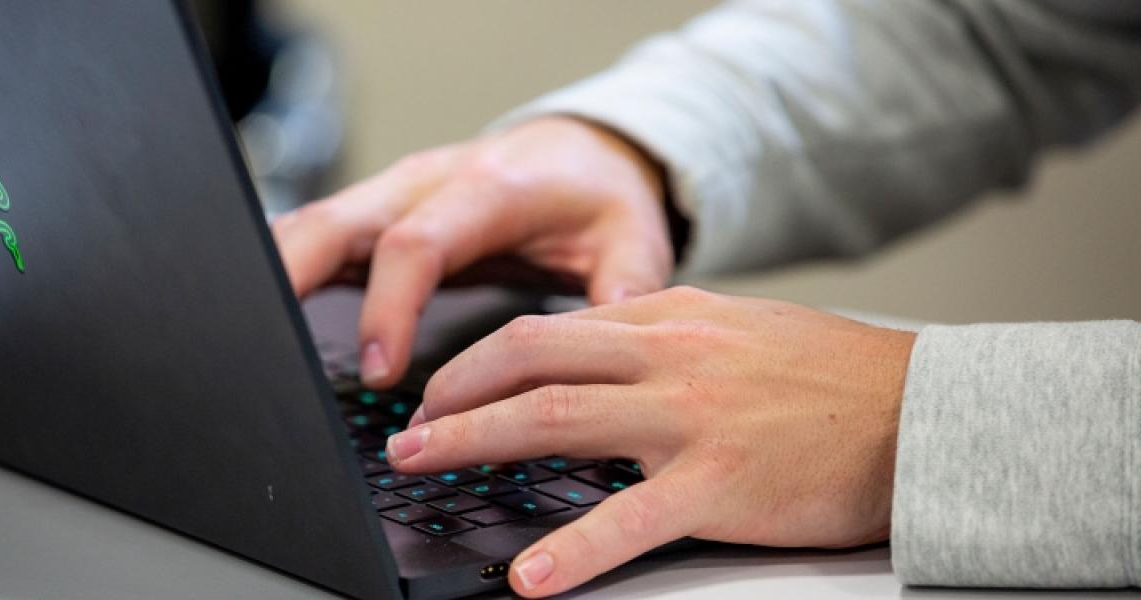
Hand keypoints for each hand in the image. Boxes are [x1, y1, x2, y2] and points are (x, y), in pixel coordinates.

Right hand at [272, 117, 672, 387]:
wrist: (582, 153)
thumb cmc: (598, 198)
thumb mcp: (631, 237)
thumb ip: (624, 286)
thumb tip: (610, 344)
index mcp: (487, 189)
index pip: (417, 243)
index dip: (390, 304)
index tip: (378, 368)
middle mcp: (428, 183)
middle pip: (338, 220)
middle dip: (293, 276)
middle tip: (266, 344)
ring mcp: (396, 194)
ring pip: (314, 221)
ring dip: (275, 270)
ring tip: (244, 330)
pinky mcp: (381, 214)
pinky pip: (321, 236)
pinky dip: (287, 269)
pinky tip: (265, 311)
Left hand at [385, 286, 915, 596]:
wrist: (916, 410)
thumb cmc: (827, 375)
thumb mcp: (733, 327)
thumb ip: (660, 332)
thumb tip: (594, 346)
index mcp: (666, 318)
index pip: (545, 331)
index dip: (477, 360)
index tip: (439, 389)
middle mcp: (667, 356)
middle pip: (530, 364)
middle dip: (453, 396)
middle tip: (407, 432)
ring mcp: (690, 417)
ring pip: (555, 420)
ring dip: (474, 443)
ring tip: (425, 466)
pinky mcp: (719, 483)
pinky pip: (629, 519)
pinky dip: (573, 550)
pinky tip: (531, 576)